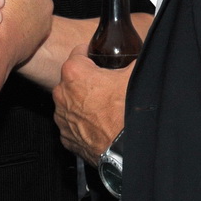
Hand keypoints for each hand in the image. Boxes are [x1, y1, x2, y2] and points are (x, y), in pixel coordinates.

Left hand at [53, 45, 129, 162]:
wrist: (125, 149)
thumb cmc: (126, 112)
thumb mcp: (134, 75)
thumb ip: (133, 60)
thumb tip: (140, 53)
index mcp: (74, 72)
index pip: (79, 52)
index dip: (91, 53)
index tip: (97, 57)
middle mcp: (61, 93)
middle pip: (73, 78)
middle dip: (86, 80)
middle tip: (105, 85)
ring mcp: (61, 116)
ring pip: (70, 101)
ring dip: (82, 102)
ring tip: (102, 107)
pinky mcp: (65, 136)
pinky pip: (71, 123)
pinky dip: (81, 122)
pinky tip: (97, 123)